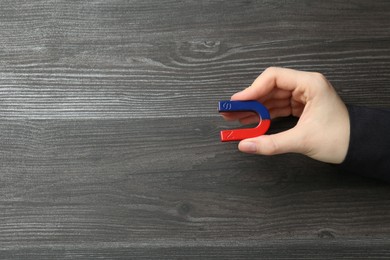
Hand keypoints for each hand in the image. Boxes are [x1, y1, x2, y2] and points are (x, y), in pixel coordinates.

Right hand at [223, 67, 349, 163]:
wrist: (359, 147)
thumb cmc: (340, 138)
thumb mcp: (302, 140)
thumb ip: (270, 143)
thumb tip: (245, 145)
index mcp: (310, 84)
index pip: (274, 77)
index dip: (252, 89)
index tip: (237, 101)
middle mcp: (305, 86)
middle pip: (270, 88)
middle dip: (250, 101)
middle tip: (231, 111)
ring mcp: (303, 96)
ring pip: (272, 98)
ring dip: (255, 109)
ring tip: (237, 118)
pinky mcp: (302, 107)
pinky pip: (278, 107)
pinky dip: (265, 115)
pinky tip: (252, 122)